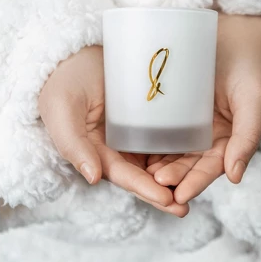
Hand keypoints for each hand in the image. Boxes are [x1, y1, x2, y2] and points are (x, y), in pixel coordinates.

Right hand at [39, 45, 188, 216]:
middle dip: (164, 191)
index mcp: (97, 152)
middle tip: (186, 207)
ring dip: (175, 174)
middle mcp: (116, 147)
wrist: (76, 54)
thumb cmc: (65, 82)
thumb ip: (72, 144)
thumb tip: (93, 177)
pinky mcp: (145, 116)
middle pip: (143, 174)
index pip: (124, 175)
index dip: (144, 189)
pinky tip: (195, 152)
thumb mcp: (63, 110)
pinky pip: (162, 134)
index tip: (168, 200)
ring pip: (155, 158)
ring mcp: (132, 132)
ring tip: (198, 186)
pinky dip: (176, 148)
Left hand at [147, 14, 260, 203]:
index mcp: (226, 140)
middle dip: (172, 176)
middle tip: (156, 183)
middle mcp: (204, 135)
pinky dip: (148, 139)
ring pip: (170, 148)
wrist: (230, 33)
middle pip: (187, 162)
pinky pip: (157, 125)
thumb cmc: (247, 68)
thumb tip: (234, 177)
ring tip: (142, 173)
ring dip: (157, 163)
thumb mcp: (254, 101)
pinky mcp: (170, 105)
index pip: (210, 168)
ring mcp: (186, 120)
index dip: (196, 182)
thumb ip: (248, 137)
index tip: (179, 195)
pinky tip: (135, 145)